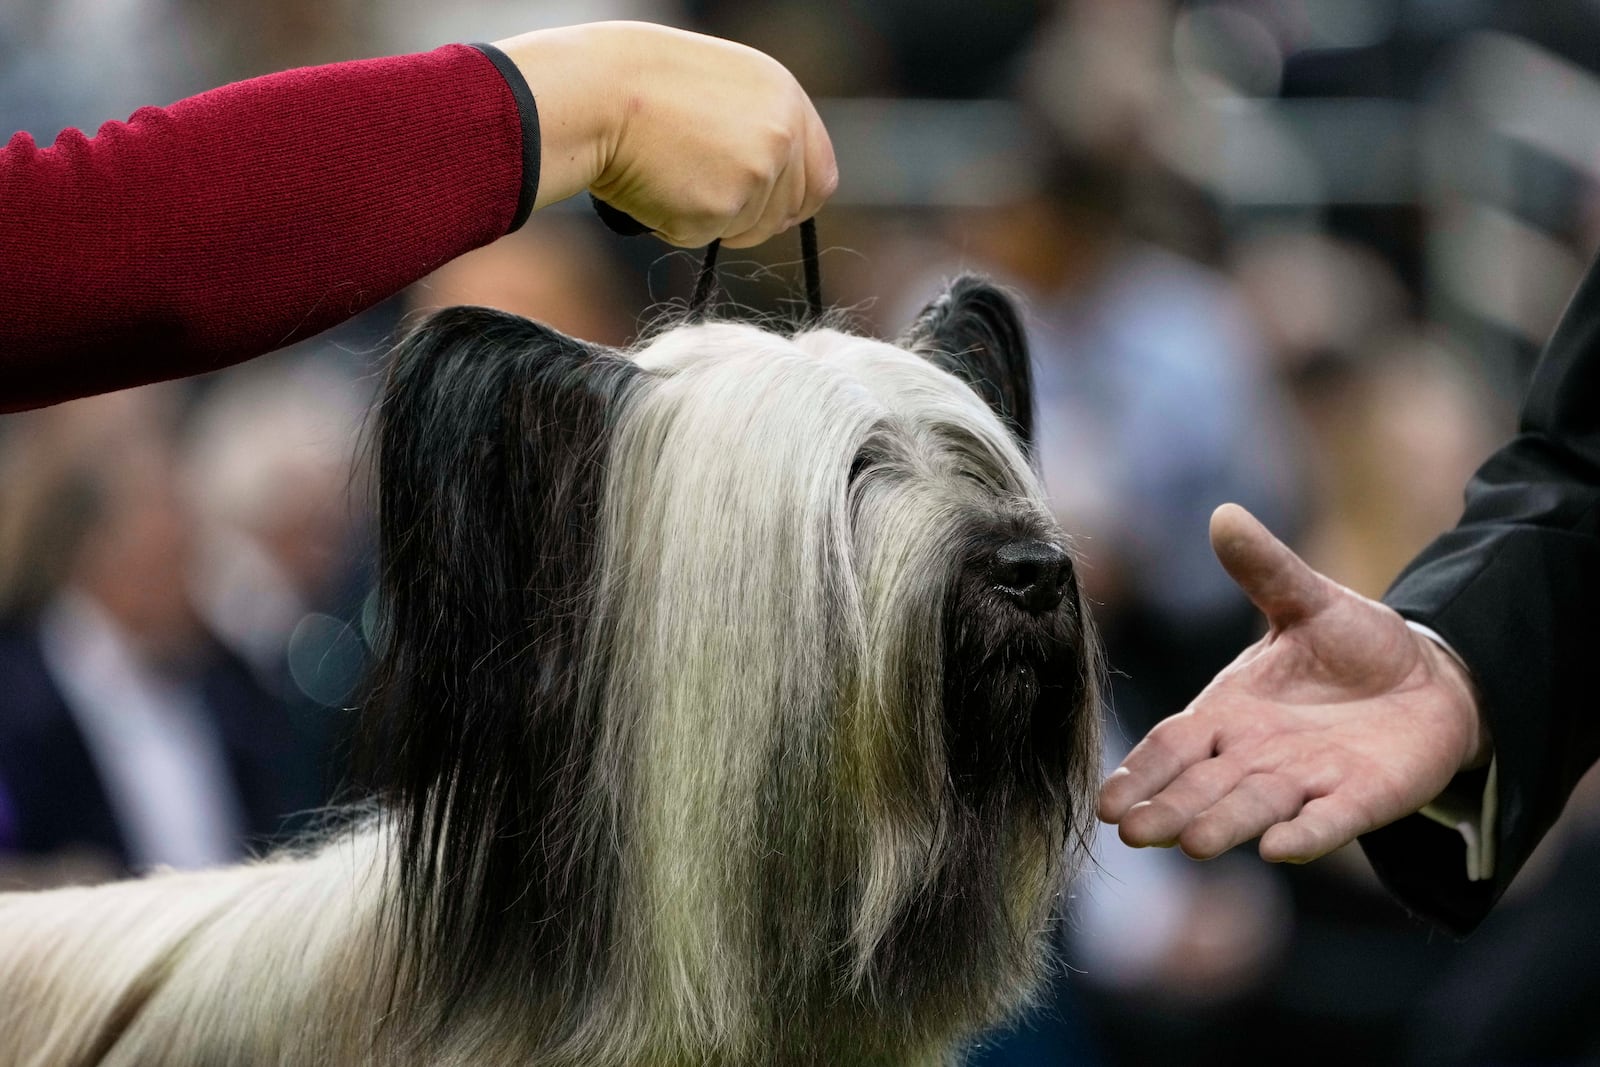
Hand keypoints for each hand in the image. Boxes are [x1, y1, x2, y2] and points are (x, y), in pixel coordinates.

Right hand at [494, 22, 836, 247]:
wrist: (594, 95)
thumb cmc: (638, 87)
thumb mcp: (718, 88)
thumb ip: (756, 126)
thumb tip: (770, 177)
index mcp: (784, 97)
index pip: (820, 176)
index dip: (793, 201)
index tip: (769, 210)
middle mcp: (781, 135)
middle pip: (788, 214)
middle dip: (751, 219)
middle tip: (702, 196)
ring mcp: (756, 173)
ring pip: (747, 230)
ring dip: (710, 219)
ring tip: (669, 173)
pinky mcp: (722, 208)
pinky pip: (704, 237)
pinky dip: (675, 224)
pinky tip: (654, 184)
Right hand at [1098, 504, 1489, 863]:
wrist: (1429, 681)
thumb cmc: (1351, 646)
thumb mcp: (1306, 601)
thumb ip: (1265, 568)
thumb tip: (1226, 515)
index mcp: (1228, 713)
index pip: (1175, 745)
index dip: (1142, 770)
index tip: (1109, 800)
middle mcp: (1256, 757)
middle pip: (1204, 786)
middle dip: (1170, 809)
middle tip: (1135, 832)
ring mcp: (1307, 782)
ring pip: (1256, 807)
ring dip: (1226, 825)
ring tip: (1193, 844)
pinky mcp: (1361, 798)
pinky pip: (1330, 820)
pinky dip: (1306, 834)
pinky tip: (1281, 849)